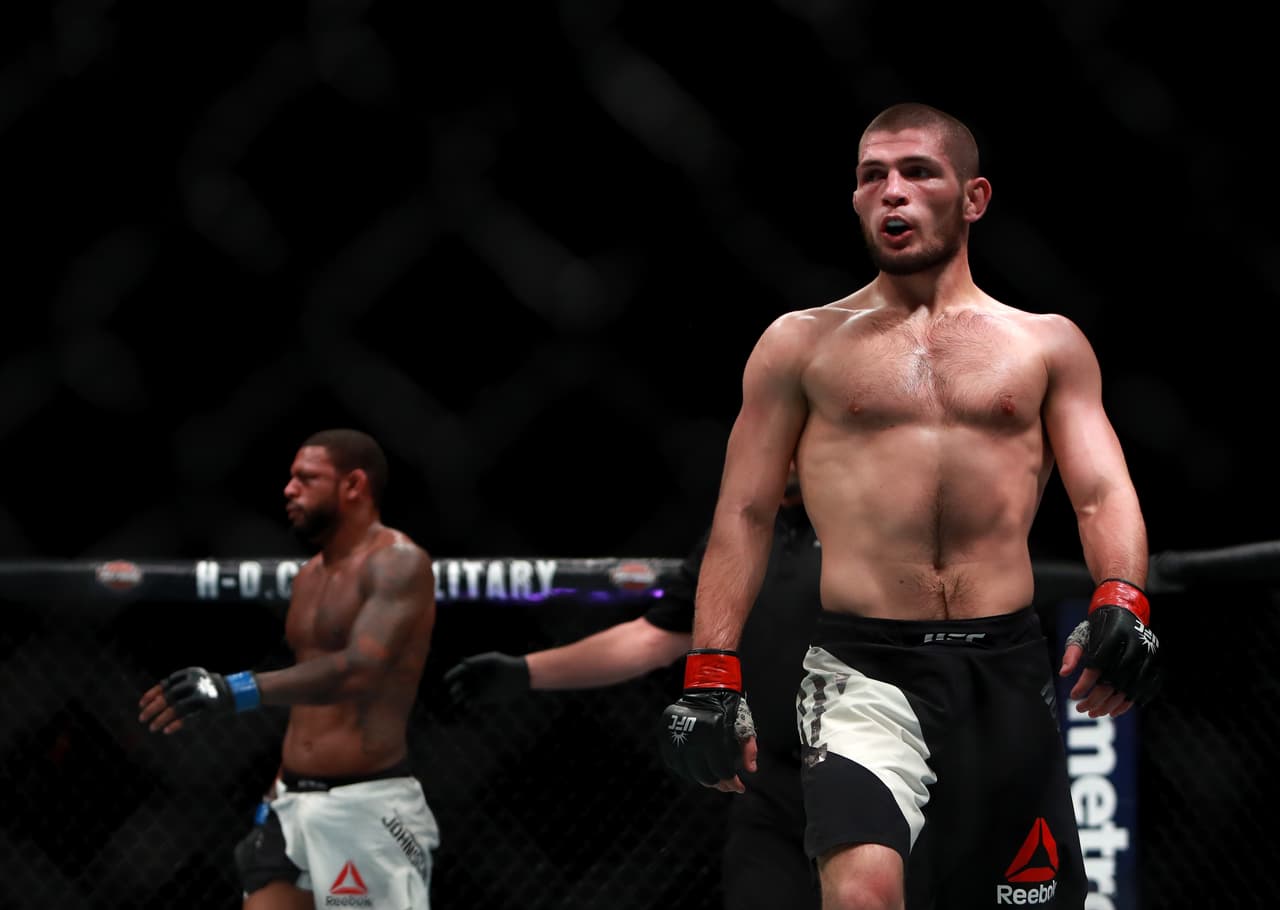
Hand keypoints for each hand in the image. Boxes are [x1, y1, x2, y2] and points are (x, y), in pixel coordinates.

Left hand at [139, 667, 259, 733]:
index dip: (151, 694)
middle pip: (170, 696)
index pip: (165, 684)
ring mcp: (204, 695)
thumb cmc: (209, 688)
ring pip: (178, 707)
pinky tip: (167, 730)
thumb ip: (177, 686)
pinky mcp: (210, 708)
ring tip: (152, 727)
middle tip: (142, 719)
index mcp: (190, 674)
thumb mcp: (194, 681)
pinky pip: (191, 717)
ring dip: (162, 718)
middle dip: (153, 708)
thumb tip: (153, 699)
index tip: (141, 704)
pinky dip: (178, 723)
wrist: (236, 690)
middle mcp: (196, 682)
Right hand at [442, 652, 530, 705]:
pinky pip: (472, 702)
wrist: (519, 676)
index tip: (446, 679)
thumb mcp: (492, 660)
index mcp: (475, 666)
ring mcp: (478, 688)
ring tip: (458, 698)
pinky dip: (468, 704)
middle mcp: (474, 677)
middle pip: (459, 683)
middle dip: (455, 687)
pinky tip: (467, 704)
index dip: (452, 674)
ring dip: (459, 696)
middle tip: (454, 691)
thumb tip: (463, 662)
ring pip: (463, 694)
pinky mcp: (484, 698)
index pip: (459, 671)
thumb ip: (478, 661)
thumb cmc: (506, 664)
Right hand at [658, 650, 757, 792]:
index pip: (722, 769)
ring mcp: (677, 735)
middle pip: (705, 774)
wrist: (708, 686)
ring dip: (702, 779)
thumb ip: (749, 748)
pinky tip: (697, 771)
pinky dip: (686, 770)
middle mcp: (694, 735)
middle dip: (719, 784)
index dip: (732, 782)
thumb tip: (751, 770)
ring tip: (713, 779)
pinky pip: (674, 762)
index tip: (739, 787)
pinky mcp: (667, 734)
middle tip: (727, 786)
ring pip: (688, 772)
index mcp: (714, 732)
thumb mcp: (744, 724)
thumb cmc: (729, 706)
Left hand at [1059, 578, 1159, 717]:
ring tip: (1094, 713)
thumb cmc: (1100, 625)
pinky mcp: (1153, 663)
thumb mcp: (1083, 634)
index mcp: (1112, 638)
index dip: (1084, 685)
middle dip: (1095, 700)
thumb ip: (1073, 653)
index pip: (1096, 668)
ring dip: (1110, 705)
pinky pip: (1142, 690)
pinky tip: (1113, 712)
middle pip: (1112, 683)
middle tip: (1081, 709)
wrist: (1126, 610)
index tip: (1073, 695)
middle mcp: (1131, 648)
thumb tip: (1063, 674)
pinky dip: (1127, 703)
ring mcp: (1145, 656)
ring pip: (1127, 690)